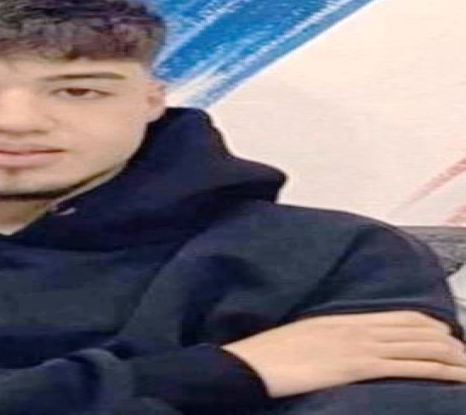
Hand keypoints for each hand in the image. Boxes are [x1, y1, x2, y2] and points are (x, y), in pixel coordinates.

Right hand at [221, 311, 465, 397]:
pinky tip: (457, 378)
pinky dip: (439, 372)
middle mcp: (356, 328)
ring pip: (420, 346)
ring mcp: (357, 346)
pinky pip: (408, 366)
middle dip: (449, 343)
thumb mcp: (302, 338)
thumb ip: (329, 338)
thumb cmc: (268, 356)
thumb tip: (343, 348)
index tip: (448, 336)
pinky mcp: (356, 365)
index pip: (400, 317)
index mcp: (343, 319)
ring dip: (453, 358)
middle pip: (417, 330)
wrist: (249, 364)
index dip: (430, 326)